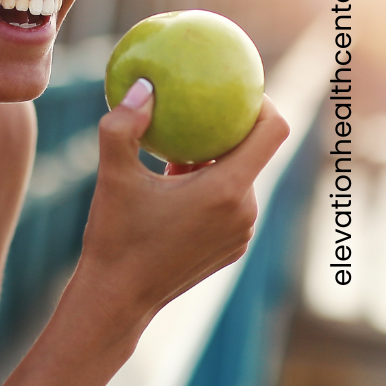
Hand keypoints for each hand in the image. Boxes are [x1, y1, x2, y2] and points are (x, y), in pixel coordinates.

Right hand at [75, 81, 289, 326]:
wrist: (117, 300)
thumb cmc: (115, 237)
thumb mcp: (113, 174)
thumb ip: (124, 124)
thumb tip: (145, 86)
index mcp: (226, 190)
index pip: (272, 131)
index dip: (262, 103)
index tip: (235, 90)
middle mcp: (244, 212)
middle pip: (254, 153)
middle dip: (227, 131)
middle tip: (193, 113)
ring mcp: (242, 234)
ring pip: (240, 179)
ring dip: (215, 162)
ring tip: (177, 152)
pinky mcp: (232, 249)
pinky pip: (231, 205)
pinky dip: (211, 189)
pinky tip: (174, 187)